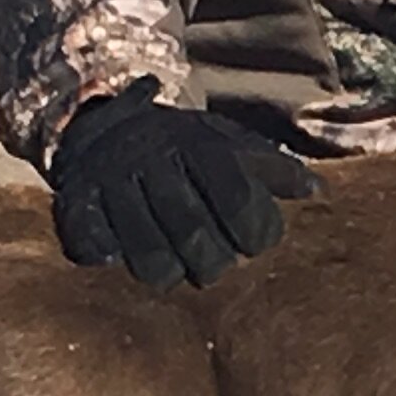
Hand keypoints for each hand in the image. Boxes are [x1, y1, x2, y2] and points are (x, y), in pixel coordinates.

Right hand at [48, 80, 313, 289]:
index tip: (256, 245)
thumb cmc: (181, 147)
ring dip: (166, 272)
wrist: (102, 124)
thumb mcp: (227, 144)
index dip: (255, 231)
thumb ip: (271, 168)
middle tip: (215, 267)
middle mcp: (153, 158)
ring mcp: (112, 180)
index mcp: (197, 143)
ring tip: (176, 271)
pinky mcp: (77, 200)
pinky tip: (119, 260)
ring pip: (145, 249)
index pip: (236, 195)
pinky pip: (91, 242)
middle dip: (212, 263)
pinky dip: (107, 257)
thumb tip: (318, 191)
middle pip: (192, 231)